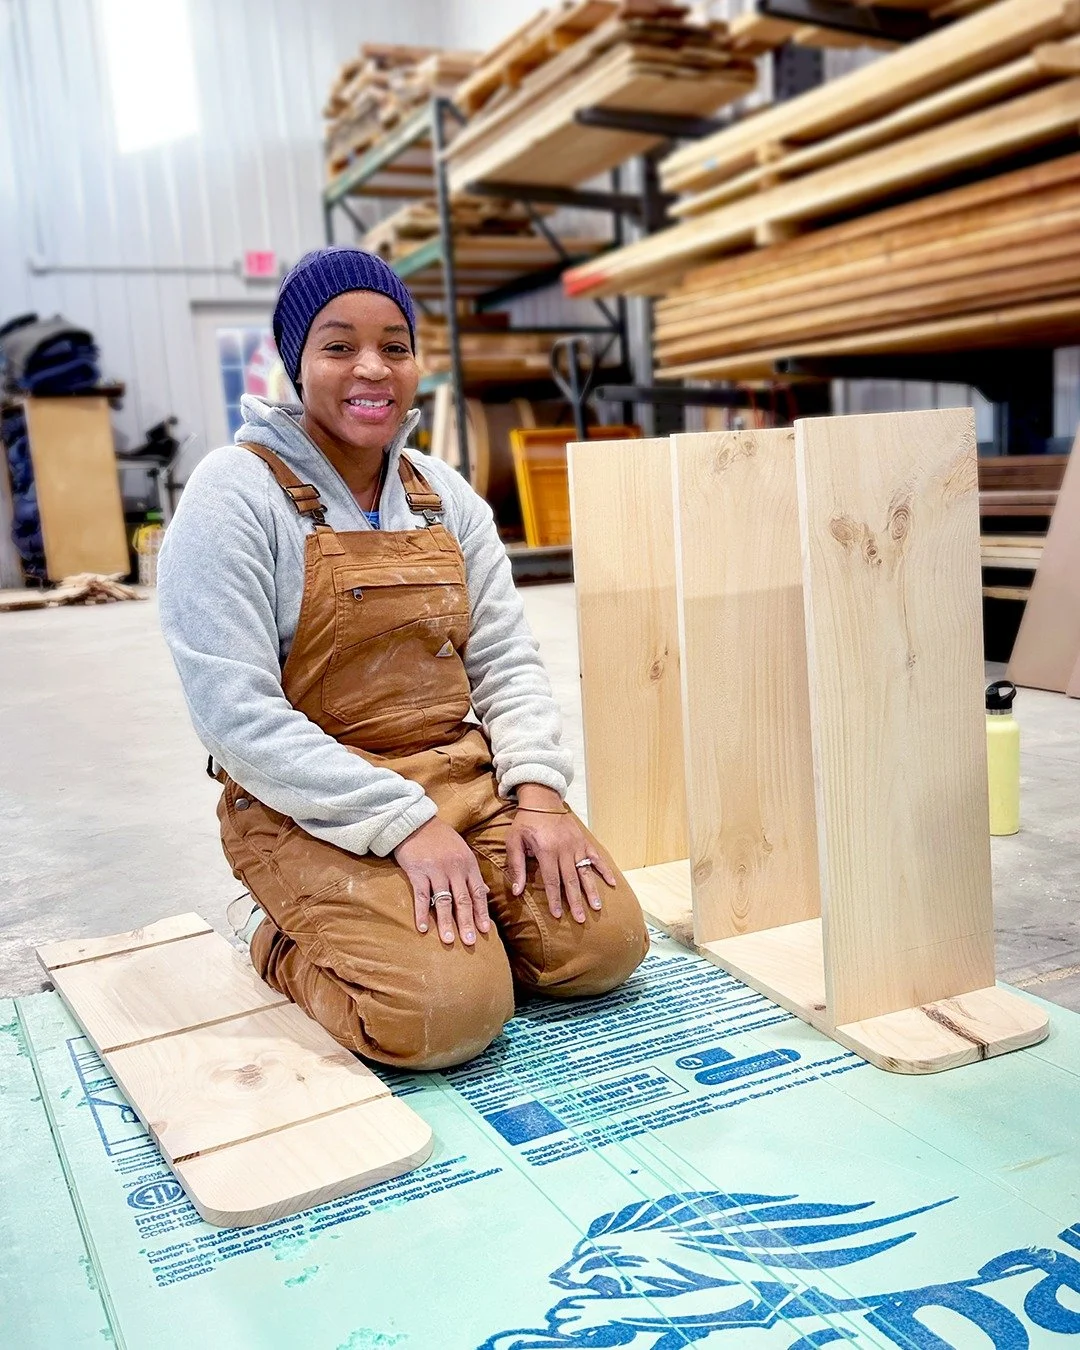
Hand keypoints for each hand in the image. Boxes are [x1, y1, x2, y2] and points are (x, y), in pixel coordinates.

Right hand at [394, 817, 490, 946]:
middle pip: (463, 900)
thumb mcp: (462, 851)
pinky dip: (422, 913)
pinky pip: (422, 896)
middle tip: (470, 943)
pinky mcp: (417, 871)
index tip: (485, 931)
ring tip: (449, 940)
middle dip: (467, 922)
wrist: (415, 822)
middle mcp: (455, 868)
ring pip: (444, 901)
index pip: (477, 892)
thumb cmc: (440, 838)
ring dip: (446, 922)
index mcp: (468, 864)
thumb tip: (484, 893)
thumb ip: (472, 873)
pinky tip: (422, 928)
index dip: (481, 913)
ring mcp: (436, 870)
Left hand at [507, 787, 617, 923]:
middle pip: (571, 880)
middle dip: (575, 901)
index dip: (554, 899)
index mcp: (546, 850)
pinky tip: (612, 883)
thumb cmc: (525, 822)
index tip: (558, 915)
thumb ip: (516, 866)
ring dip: (591, 891)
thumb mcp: (513, 841)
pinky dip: (604, 870)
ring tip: (596, 907)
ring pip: (585, 872)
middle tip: (580, 919)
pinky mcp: (583, 841)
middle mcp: (564, 849)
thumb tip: (516, 891)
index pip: (551, 880)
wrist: (542, 800)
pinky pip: (596, 857)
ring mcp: (576, 845)